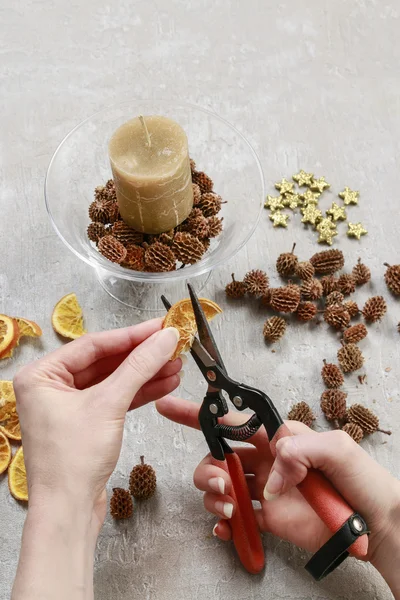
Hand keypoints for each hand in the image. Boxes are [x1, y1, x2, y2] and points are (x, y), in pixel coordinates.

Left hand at [14, 319, 179, 530]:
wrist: (69, 511)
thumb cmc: (71, 462)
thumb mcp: (109, 404)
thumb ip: (139, 367)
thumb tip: (164, 338)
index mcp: (41, 375)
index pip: (93, 345)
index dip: (131, 335)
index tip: (159, 327)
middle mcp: (51, 387)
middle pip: (105, 361)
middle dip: (141, 355)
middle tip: (170, 343)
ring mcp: (69, 406)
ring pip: (113, 380)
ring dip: (145, 373)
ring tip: (175, 364)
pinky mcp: (86, 423)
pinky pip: (115, 398)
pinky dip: (139, 392)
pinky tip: (163, 384)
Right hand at [156, 396, 399, 595]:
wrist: (373, 524)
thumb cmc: (361, 479)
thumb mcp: (336, 449)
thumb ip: (299, 447)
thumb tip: (270, 465)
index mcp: (276, 438)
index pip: (231, 421)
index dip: (197, 413)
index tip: (170, 408)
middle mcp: (264, 461)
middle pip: (215, 458)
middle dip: (208, 468)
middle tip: (224, 481)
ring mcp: (263, 491)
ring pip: (218, 487)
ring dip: (214, 496)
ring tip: (234, 506)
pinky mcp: (268, 520)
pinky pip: (233, 520)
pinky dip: (223, 524)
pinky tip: (229, 526)